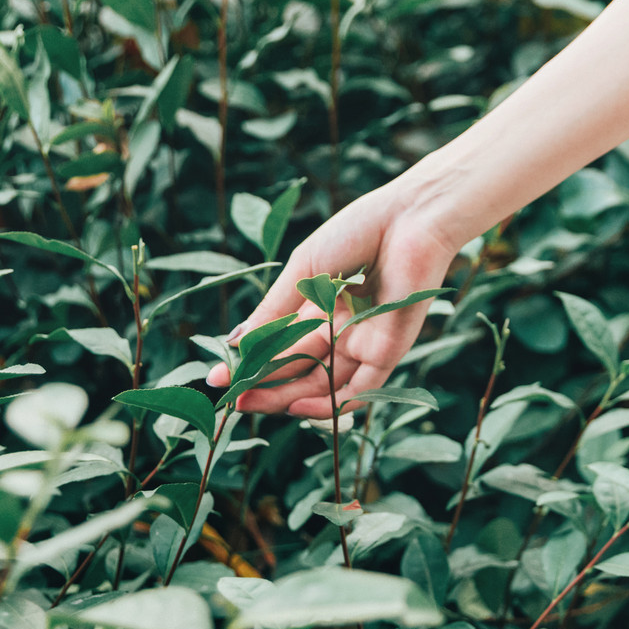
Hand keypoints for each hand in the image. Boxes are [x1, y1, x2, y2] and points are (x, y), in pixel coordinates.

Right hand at [206, 182, 464, 416]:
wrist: (410, 220)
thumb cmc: (356, 232)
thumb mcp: (303, 270)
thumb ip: (274, 310)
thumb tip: (237, 343)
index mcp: (318, 304)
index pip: (279, 342)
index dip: (250, 361)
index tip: (219, 376)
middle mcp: (339, 328)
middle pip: (297, 368)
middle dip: (264, 385)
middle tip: (233, 400)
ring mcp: (362, 342)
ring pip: (322, 383)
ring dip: (287, 397)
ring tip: (252, 404)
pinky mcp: (388, 352)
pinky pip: (358, 388)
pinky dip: (330, 403)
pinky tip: (298, 408)